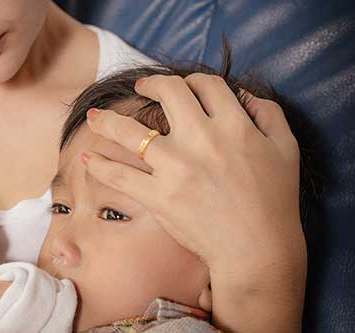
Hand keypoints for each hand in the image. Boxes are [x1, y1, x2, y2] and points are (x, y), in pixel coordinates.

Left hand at [82, 74, 305, 330]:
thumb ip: (268, 113)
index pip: (206, 85)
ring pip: (130, 132)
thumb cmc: (274, 200)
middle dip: (150, 84)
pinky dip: (99, 166)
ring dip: (107, 120)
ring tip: (94, 116)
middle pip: (167, 94)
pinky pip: (119, 176)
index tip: (183, 85)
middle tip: (140, 87)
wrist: (257, 248)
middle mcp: (201, 139)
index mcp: (234, 125)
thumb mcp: (285, 148)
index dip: (192, 79)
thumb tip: (242, 94)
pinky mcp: (158, 196)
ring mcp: (176, 167)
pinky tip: (86, 158)